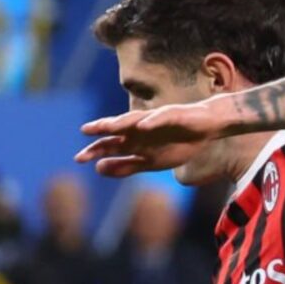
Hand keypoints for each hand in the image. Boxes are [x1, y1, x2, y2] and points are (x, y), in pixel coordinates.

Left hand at [75, 100, 239, 177]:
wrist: (206, 129)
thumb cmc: (178, 144)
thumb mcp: (150, 162)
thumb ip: (126, 166)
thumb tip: (98, 168)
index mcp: (135, 140)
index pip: (111, 144)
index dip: (96, 150)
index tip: (78, 159)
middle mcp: (141, 128)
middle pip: (118, 129)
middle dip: (102, 132)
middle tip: (84, 133)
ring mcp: (155, 120)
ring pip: (134, 120)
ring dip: (121, 122)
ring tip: (107, 125)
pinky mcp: (173, 115)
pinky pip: (161, 118)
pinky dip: (152, 121)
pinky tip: (142, 126)